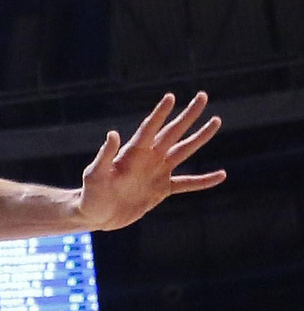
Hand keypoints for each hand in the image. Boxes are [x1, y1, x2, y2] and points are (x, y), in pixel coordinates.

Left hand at [79, 93, 223, 229]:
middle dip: (188, 115)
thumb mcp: (94, 175)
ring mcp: (157, 172)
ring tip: (215, 121)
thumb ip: (104, 156)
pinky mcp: (161, 189)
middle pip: (172, 132)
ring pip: (183, 151)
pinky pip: (186, 183)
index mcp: (132, 153)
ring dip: (200, 137)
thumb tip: (112, 134)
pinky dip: (203, 181)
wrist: (95, 215)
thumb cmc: (90, 194)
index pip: (150, 129)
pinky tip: (221, 175)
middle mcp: (148, 158)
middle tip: (202, 96)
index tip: (171, 96)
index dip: (160, 113)